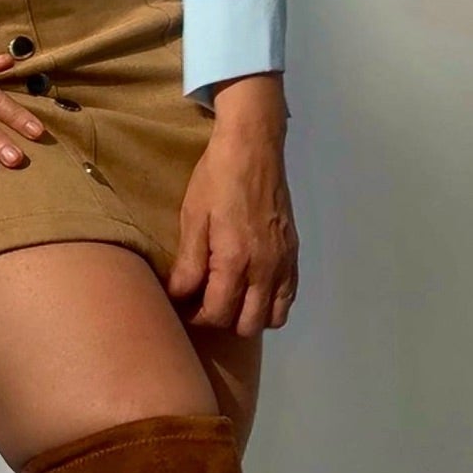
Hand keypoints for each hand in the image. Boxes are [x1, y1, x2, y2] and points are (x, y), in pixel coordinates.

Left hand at [163, 125, 298, 335]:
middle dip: (222, 319)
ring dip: (249, 315)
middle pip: (247, 325)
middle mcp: (265, 268)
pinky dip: (270, 302)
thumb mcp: (192, 218)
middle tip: (205, 301)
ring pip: (272, 317)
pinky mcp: (293, 253)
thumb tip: (178, 296)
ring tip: (230, 296)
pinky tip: (252, 286)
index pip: (218, 314)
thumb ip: (188, 264)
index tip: (185, 304)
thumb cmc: (216, 179)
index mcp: (235, 260)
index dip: (197, 316)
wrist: (253, 148)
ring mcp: (284, 262)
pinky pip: (288, 297)